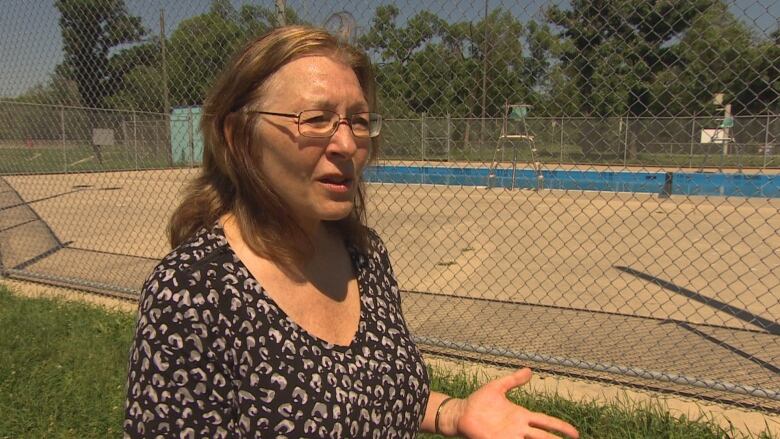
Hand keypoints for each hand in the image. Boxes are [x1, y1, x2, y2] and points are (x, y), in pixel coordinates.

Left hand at [443, 368, 578, 438]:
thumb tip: (530, 370)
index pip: (546, 422)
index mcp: (521, 416)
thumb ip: (513, 380)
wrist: (460, 412)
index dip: (560, 427)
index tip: (575, 433)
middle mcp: (518, 429)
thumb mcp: (498, 387)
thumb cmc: (478, 401)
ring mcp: (508, 437)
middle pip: (543, 437)